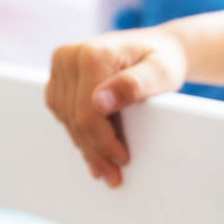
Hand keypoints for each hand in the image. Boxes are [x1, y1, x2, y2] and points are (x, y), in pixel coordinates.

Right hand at [45, 27, 186, 185]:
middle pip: (74, 117)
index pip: (87, 111)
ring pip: (66, 118)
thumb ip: (134, 85)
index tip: (122, 160)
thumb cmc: (164, 60)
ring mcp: (61, 64)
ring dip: (85, 145)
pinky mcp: (60, 75)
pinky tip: (95, 150)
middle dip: (95, 150)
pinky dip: (79, 132)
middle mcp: (69, 55)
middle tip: (114, 176)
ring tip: (106, 168)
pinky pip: (63, 111)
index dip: (103, 141)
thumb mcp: (161, 73)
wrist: (161, 48)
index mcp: (92, 54)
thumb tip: (100, 102)